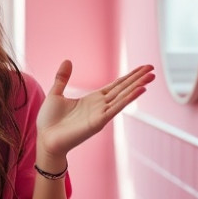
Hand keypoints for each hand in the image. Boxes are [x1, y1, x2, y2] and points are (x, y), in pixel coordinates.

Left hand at [36, 60, 154, 156]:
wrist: (45, 139)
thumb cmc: (50, 121)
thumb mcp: (56, 94)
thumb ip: (63, 78)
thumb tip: (67, 60)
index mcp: (93, 99)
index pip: (115, 85)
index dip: (129, 76)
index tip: (143, 68)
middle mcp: (100, 106)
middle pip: (123, 89)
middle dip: (137, 79)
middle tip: (152, 69)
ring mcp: (100, 114)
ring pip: (122, 97)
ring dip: (137, 86)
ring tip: (151, 77)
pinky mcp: (98, 122)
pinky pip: (115, 108)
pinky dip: (127, 99)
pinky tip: (139, 90)